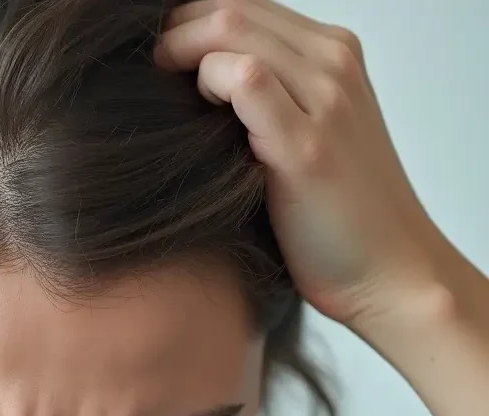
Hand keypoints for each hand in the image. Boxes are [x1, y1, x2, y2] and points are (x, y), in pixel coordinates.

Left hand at [155, 0, 449, 328]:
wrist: (389, 272)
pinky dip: (205, 82)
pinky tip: (194, 113)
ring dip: (178, 48)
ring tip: (155, 84)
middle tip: (143, 67)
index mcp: (333, 55)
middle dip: (173, 28)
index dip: (189, 21)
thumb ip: (264, 99)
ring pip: (232, 27)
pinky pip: (245, 78)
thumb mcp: (303, 135)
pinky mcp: (307, 145)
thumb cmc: (335, 215)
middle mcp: (334, 63)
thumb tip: (189, 84)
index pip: (245, 5)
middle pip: (231, 6)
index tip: (155, 54)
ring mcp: (326, 99)